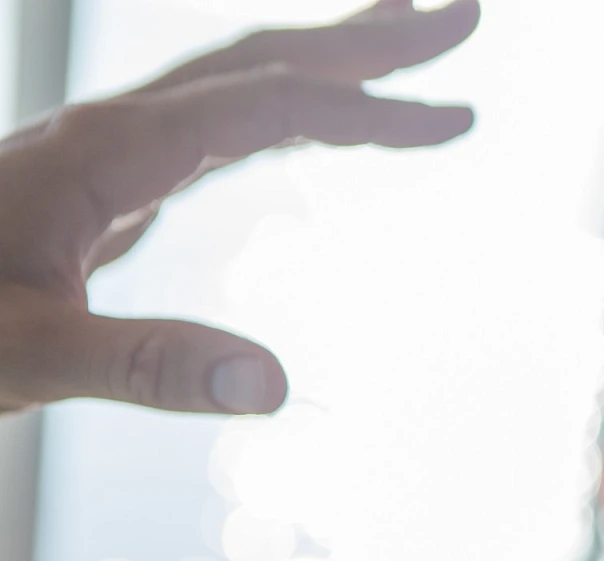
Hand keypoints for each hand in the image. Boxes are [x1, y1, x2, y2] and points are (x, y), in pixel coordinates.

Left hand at [0, 0, 478, 415]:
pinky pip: (213, 124)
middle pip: (263, 59)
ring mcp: (102, 155)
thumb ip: (144, 367)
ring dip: (329, 61)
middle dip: (369, 39)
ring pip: (237, 80)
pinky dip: (281, 111)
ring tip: (405, 48)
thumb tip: (279, 385)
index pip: (266, 107)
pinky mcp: (97, 188)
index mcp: (105, 155)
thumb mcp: (23, 358)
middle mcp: (109, 134)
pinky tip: (302, 128)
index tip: (456, 118)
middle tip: (465, 15)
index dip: (367, 110)